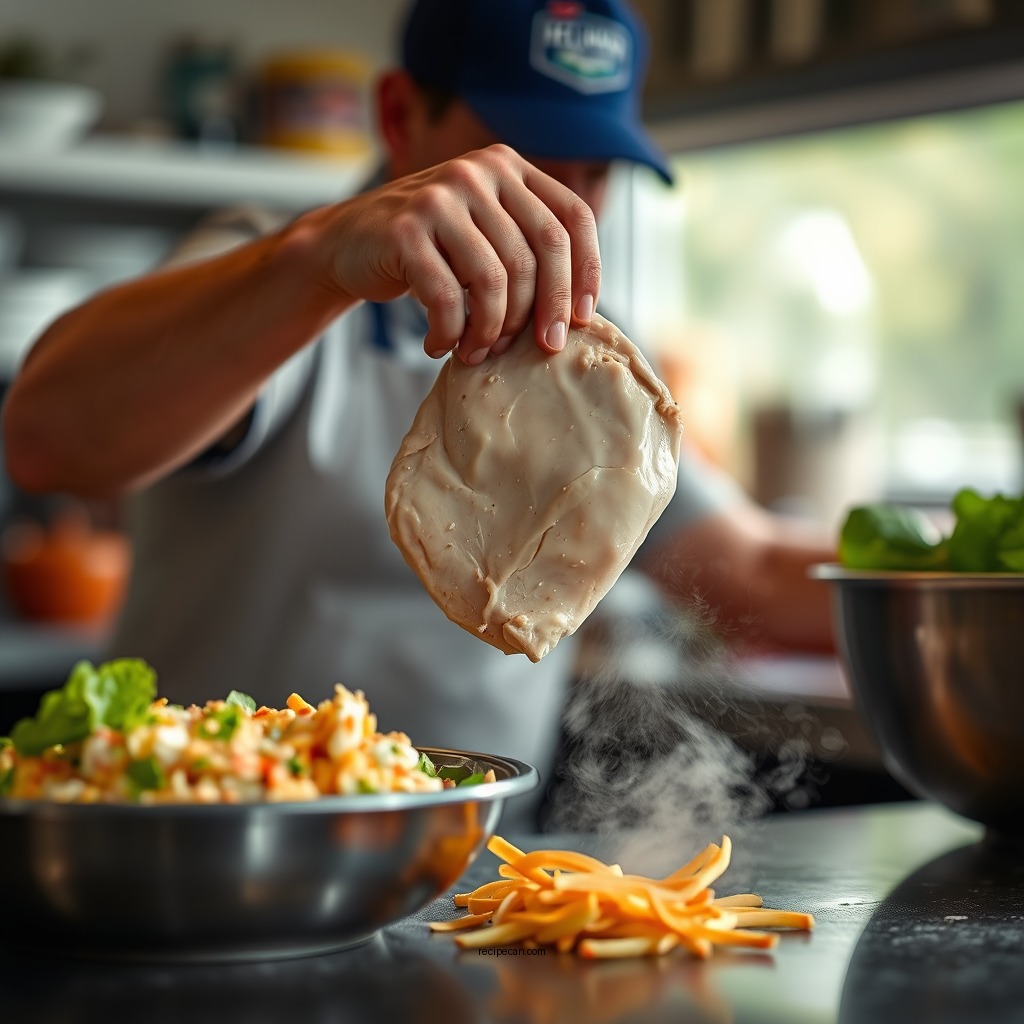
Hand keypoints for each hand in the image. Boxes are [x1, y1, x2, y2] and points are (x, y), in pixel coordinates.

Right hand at [312, 144, 601, 363]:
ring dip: (492, 330)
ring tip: (479, 351)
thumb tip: (578, 311)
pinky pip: (447, 297)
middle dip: (545, 312)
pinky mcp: (404, 229)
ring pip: (495, 280)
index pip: (571, 217)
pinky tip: (441, 345)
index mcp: (507, 167)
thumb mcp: (483, 234)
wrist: (347, 243)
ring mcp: (439, 197)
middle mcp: (477, 172)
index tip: (584, 320)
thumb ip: (525, 247)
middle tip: (540, 350)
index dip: (587, 271)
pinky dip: (449, 333)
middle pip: (539, 253)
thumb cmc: (428, 251)